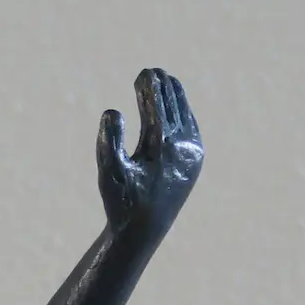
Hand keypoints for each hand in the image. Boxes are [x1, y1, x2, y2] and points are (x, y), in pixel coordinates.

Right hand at [97, 68, 202, 236]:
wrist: (143, 233)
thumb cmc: (121, 202)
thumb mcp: (108, 172)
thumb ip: (109, 141)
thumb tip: (113, 111)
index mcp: (164, 149)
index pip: (159, 108)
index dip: (151, 88)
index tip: (145, 73)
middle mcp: (184, 149)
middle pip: (174, 108)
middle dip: (162, 88)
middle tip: (151, 72)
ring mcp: (193, 155)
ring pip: (185, 116)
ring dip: (173, 98)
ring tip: (163, 80)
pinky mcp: (195, 161)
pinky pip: (190, 128)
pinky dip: (181, 114)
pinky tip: (173, 106)